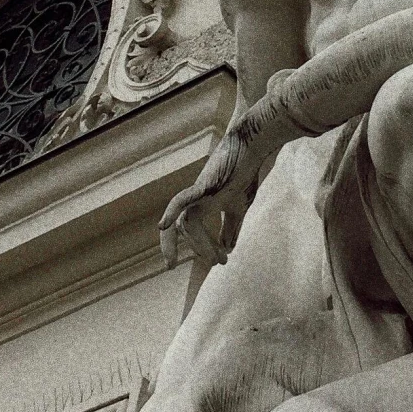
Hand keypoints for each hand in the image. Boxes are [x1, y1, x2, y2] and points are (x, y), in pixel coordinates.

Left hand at [157, 85, 302, 266]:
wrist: (251, 146)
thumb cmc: (245, 173)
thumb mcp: (238, 207)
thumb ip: (231, 227)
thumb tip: (227, 249)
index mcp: (202, 205)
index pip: (194, 230)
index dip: (205, 247)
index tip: (222, 261)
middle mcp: (195, 200)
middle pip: (181, 228)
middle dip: (190, 248)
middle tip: (194, 265)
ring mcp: (198, 193)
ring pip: (187, 224)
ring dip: (199, 243)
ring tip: (213, 259)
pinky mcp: (203, 186)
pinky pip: (182, 201)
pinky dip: (171, 212)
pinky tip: (162, 225)